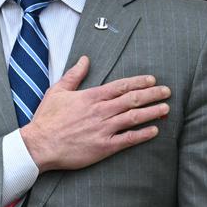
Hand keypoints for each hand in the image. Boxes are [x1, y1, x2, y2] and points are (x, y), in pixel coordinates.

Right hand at [19, 56, 170, 172]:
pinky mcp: (104, 147)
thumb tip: (85, 59)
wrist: (39, 145)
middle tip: (167, 92)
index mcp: (91, 96)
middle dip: (152, 95)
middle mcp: (101, 111)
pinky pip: (128, 139)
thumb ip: (74, 75)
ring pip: (134, 117)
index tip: (152, 80)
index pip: (121, 86)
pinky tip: (154, 130)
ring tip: (166, 109)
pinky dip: (143, 134)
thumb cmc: (47, 119)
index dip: (139, 82)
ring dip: (152, 112)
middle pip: (132, 100)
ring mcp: (104, 129)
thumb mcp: (58, 91)